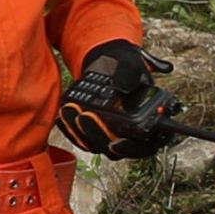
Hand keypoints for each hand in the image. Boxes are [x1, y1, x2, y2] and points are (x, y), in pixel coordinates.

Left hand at [57, 39, 168, 156]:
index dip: (132, 149)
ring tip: (71, 110)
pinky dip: (71, 130)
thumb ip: (130, 73)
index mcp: (151, 123)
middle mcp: (133, 135)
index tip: (117, 143)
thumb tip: (123, 87)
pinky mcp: (95, 133)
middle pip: (118, 149)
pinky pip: (83, 139)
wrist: (109, 65)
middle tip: (86, 116)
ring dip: (82, 132)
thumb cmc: (126, 66)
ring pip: (98, 146)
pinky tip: (63, 116)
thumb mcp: (130, 64)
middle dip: (100, 136)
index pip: (146, 146)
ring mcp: (113, 136)